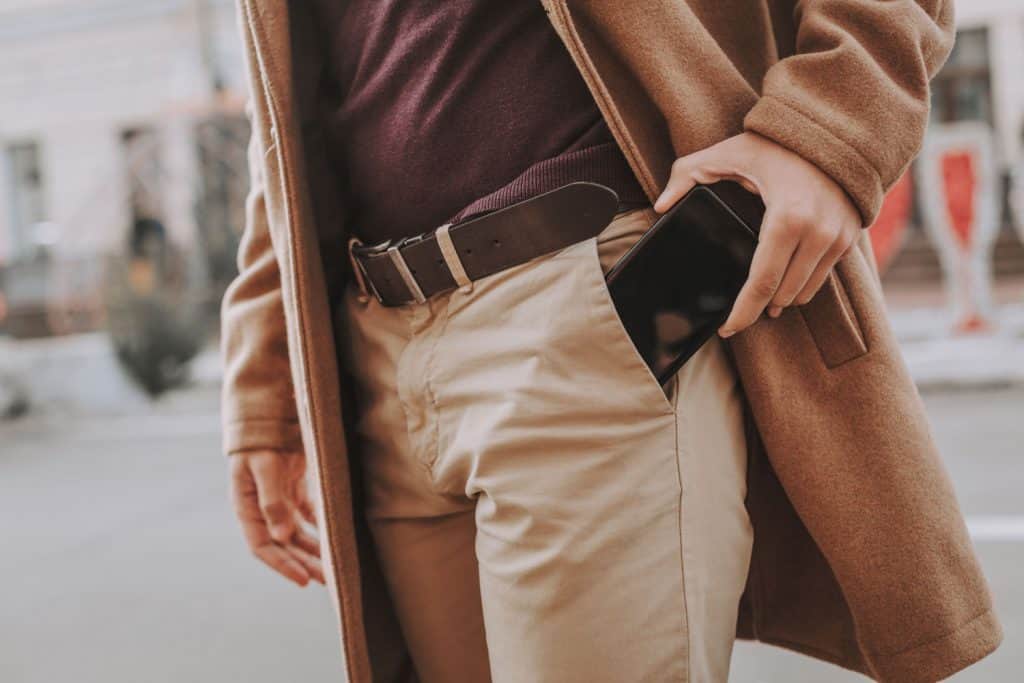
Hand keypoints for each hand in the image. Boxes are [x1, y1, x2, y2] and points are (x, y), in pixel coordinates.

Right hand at [230, 450, 324, 586]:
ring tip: (333, 567)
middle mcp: (261, 508)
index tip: (302, 580)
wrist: (269, 411)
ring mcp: (278, 499)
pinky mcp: (293, 488)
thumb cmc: (261, 439)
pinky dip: (319, 527)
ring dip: (312, 550)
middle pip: (282, 544)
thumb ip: (273, 501)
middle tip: (327, 580)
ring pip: (296, 533)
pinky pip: (307, 515)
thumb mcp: (265, 468)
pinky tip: (334, 538)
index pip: (261, 546)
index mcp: (246, 506)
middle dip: (303, 563)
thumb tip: (281, 537)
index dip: (281, 565)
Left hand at [654, 132, 861, 336]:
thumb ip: (687, 174)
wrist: (832, 131)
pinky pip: (821, 279)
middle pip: (781, 294)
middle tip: (736, 315)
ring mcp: (837, 237)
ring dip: (779, 300)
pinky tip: (783, 285)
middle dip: (756, 308)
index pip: (762, 282)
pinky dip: (799, 287)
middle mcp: (817, 232)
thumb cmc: (776, 143)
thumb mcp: (727, 153)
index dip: (743, 312)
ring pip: (803, 292)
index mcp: (786, 217)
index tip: (728, 329)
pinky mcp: (848, 238)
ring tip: (760, 300)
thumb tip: (661, 205)